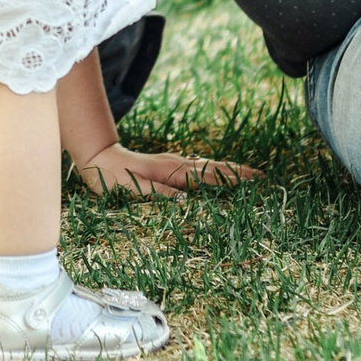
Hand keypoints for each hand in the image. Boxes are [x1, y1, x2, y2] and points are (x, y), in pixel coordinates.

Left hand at [72, 142, 261, 198]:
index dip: (233, 179)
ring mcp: (173, 163)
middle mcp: (177, 164)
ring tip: (248, 175)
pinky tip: (218, 174)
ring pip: (208, 166)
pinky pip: (198, 167)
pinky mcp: (168, 166)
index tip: (255, 180)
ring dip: (229, 170)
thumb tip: (187, 201)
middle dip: (238, 172)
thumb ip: (160, 195)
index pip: (209, 176)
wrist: (98, 159)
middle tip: (262, 177)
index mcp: (173, 171)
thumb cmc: (114, 179)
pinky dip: (214, 170)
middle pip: (214, 167)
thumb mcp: (133, 190)